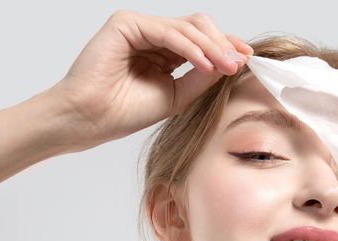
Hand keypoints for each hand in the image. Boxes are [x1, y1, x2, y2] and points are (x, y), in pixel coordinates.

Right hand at [49, 10, 252, 152]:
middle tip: (238, 64)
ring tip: (226, 66)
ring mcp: (139, 27)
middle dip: (222, 44)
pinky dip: (190, 48)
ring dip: (211, 46)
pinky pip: (168, 31)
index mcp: (164, 52)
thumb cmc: (124, 112)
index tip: (246, 60)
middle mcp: (153, 36)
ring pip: (187, 26)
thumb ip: (201, 78)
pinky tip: (205, 65)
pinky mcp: (126, 23)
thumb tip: (231, 63)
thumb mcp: (176, 96)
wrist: (90, 120)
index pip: (200, 41)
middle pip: (198, 27)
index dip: (225, 47)